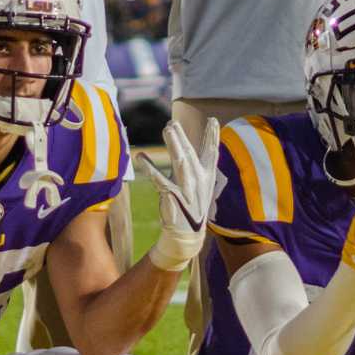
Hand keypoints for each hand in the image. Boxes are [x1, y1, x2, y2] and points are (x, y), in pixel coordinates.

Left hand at [134, 116, 218, 273]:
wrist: (187, 234)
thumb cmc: (191, 205)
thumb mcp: (200, 185)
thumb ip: (194, 165)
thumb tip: (187, 146)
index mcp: (207, 176)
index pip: (211, 153)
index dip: (213, 137)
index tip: (214, 120)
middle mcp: (198, 181)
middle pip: (191, 154)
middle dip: (183, 137)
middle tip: (173, 123)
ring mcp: (186, 189)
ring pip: (180, 162)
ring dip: (174, 145)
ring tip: (167, 129)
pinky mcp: (172, 197)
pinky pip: (159, 179)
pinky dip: (150, 168)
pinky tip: (140, 157)